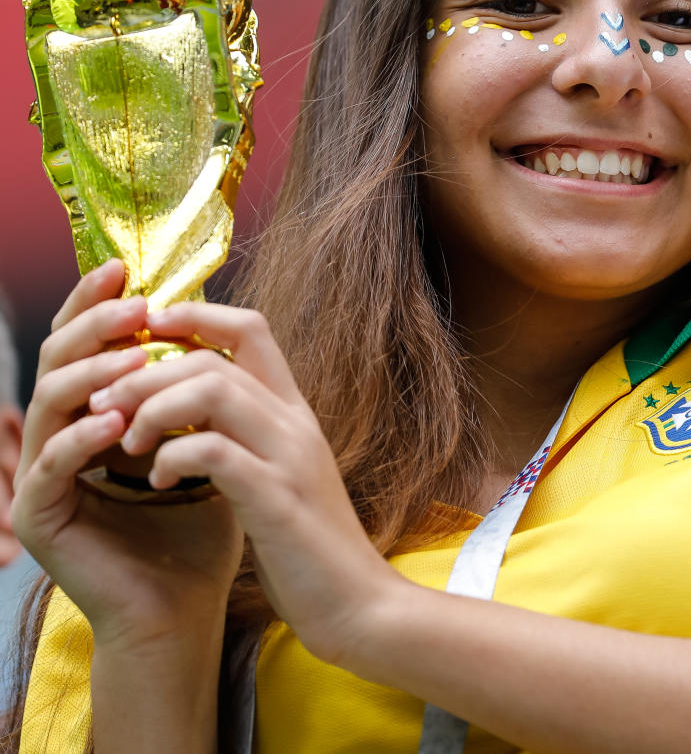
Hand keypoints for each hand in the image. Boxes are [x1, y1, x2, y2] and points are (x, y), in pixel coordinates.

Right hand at [12, 260, 242, 648]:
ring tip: (131, 357)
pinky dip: (82, 439)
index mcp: (95, 412)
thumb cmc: (199, 519)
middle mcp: (61, 436)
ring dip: (90, 373)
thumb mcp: (201, 433)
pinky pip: (52, 466)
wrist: (188, 601)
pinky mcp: (40, 518)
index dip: (97, 303)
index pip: (84, 345)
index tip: (126, 270)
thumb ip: (192, 382)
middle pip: (58, 360)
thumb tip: (205, 312)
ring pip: (48, 402)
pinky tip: (116, 422)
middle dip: (93, 325)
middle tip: (133, 308)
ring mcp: (44, 477)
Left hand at [83, 298, 403, 665]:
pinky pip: (214, 450)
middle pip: (215, 357)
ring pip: (214, 388)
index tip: (145, 331)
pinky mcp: (277, 499)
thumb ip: (246, 435)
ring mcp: (289, 456)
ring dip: (154, 407)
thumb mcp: (279, 474)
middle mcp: (293, 422)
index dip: (194, 314)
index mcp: (292, 412)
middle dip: (147, 372)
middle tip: (105, 401)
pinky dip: (175, 456)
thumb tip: (192, 406)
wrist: (357, 605)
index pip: (249, 328)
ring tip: (127, 440)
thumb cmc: (307, 543)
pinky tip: (159, 480)